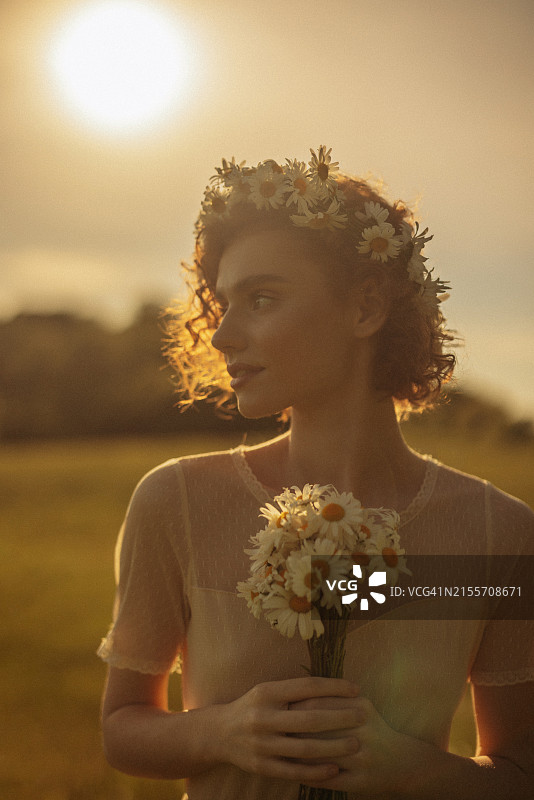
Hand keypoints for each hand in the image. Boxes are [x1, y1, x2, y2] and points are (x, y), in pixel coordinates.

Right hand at [216, 676, 361, 783]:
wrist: (218, 734)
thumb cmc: (253, 707)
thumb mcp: (267, 691)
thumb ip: (294, 691)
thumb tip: (333, 687)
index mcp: (266, 693)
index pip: (306, 687)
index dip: (334, 687)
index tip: (356, 689)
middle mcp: (263, 717)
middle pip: (309, 718)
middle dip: (340, 717)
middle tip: (363, 716)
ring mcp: (262, 744)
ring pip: (305, 748)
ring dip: (334, 746)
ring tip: (356, 743)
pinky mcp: (262, 767)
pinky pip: (294, 771)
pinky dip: (316, 771)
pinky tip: (335, 768)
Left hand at [288, 694, 421, 794]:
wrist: (403, 762)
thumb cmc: (372, 728)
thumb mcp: (359, 706)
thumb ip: (333, 697)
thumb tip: (295, 694)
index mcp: (361, 709)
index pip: (318, 703)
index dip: (295, 706)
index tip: (279, 707)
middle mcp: (363, 732)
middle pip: (316, 729)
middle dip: (291, 729)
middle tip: (273, 728)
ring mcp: (362, 759)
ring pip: (319, 756)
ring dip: (296, 754)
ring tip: (278, 749)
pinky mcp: (360, 782)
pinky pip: (326, 779)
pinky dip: (308, 775)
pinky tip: (293, 771)